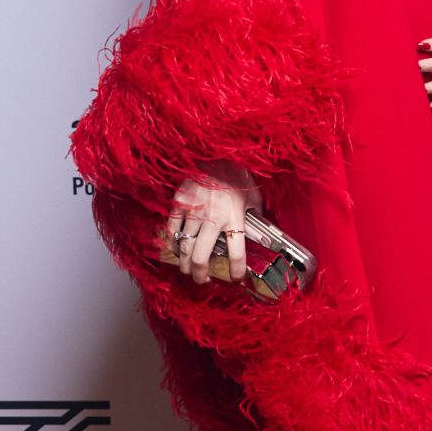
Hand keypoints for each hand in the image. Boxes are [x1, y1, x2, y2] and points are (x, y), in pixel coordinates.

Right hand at [165, 162, 264, 285]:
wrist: (215, 150)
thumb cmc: (236, 172)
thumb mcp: (253, 194)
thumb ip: (255, 214)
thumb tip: (260, 229)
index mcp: (235, 217)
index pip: (237, 254)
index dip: (236, 272)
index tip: (236, 278)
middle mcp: (213, 218)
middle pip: (200, 257)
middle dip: (200, 275)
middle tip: (202, 280)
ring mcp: (192, 211)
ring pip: (183, 247)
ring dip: (184, 263)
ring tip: (187, 269)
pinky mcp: (178, 203)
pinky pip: (171, 230)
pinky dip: (171, 243)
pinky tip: (175, 248)